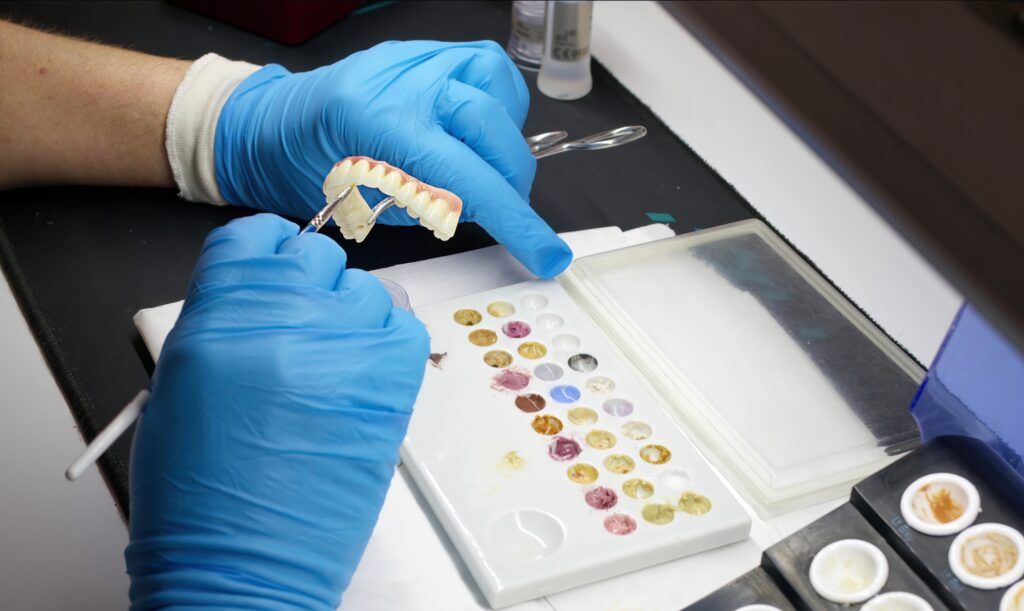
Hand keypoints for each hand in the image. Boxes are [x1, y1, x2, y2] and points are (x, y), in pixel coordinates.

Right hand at [125, 214, 428, 608]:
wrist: (246, 562)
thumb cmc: (203, 494)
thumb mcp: (181, 386)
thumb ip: (222, 322)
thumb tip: (261, 294)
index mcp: (218, 317)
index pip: (256, 237)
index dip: (270, 249)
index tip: (280, 262)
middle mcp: (284, 319)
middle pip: (315, 257)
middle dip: (310, 288)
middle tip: (306, 329)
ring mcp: (344, 345)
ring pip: (366, 289)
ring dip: (351, 318)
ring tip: (332, 368)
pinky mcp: (392, 378)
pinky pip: (404, 324)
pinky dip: (388, 342)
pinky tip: (364, 375)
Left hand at [214, 40, 571, 277]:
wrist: (275, 125)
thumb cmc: (308, 169)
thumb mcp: (369, 208)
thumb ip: (435, 207)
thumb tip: (492, 213)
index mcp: (380, 125)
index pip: (470, 180)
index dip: (517, 223)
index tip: (547, 253)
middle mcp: (404, 81)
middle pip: (494, 132)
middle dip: (510, 182)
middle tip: (499, 208)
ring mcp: (418, 58)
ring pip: (500, 92)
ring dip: (503, 139)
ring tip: (477, 163)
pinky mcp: (426, 51)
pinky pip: (487, 69)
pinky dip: (495, 105)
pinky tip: (473, 130)